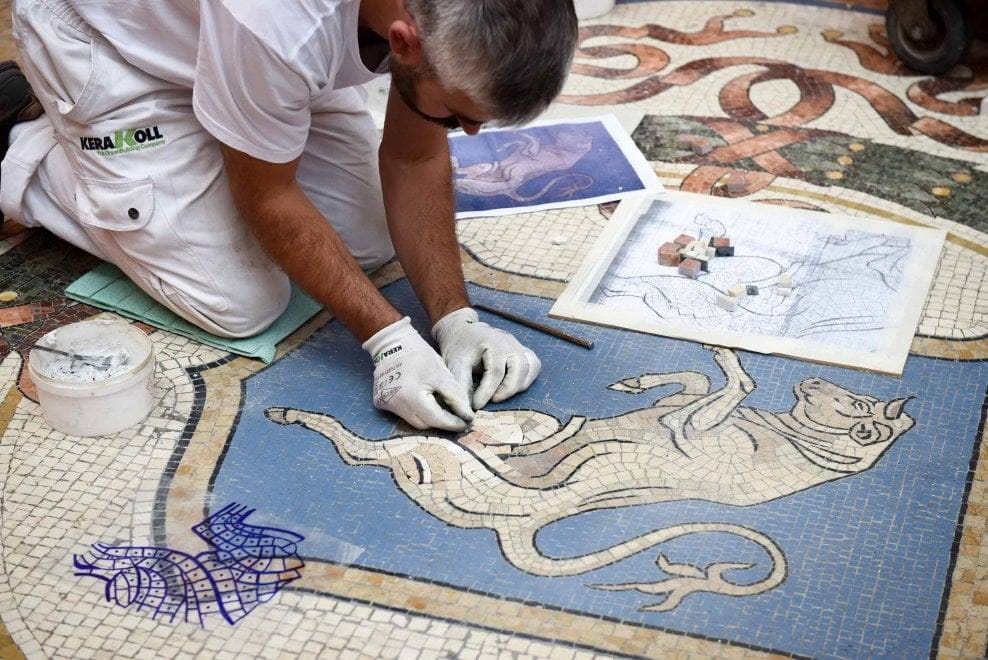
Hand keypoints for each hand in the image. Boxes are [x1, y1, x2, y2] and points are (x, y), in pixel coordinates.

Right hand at [363, 317, 474, 431]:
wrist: (393, 343)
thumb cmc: (420, 356)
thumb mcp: (442, 375)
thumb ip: (456, 398)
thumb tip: (468, 416)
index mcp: (412, 397)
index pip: (437, 419)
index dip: (453, 423)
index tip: (467, 422)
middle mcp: (396, 405)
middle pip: (424, 424)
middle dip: (441, 422)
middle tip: (457, 417)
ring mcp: (386, 404)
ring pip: (414, 420)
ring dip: (429, 417)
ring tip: (442, 407)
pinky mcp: (381, 402)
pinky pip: (403, 413)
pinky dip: (416, 410)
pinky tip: (424, 400)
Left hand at [432, 308, 540, 408]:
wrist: (464, 333)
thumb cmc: (460, 350)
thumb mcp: (456, 365)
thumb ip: (462, 386)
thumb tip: (467, 412)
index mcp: (492, 343)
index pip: (495, 372)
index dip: (487, 392)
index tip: (476, 406)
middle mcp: (509, 342)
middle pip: (518, 369)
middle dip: (506, 390)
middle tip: (492, 402)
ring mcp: (518, 345)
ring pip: (529, 368)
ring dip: (517, 386)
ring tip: (500, 396)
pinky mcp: (523, 350)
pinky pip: (534, 365)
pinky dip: (527, 379)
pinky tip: (513, 388)